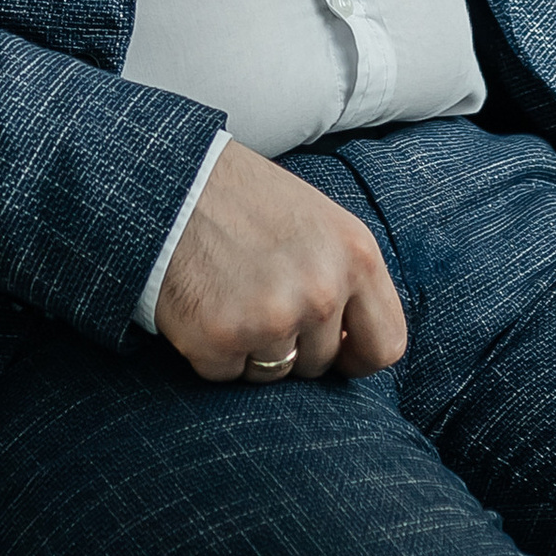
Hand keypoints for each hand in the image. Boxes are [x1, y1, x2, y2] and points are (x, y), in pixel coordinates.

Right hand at [154, 139, 406, 385]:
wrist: (170, 181)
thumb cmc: (247, 200)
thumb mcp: (321, 222)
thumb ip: (347, 278)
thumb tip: (354, 340)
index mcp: (357, 257)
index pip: (385, 345)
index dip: (358, 356)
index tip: (336, 352)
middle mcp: (321, 291)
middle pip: (321, 363)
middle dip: (292, 344)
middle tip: (258, 297)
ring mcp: (271, 318)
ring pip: (273, 373)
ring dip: (250, 348)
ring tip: (229, 294)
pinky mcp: (220, 338)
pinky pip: (226, 374)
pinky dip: (210, 350)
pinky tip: (201, 304)